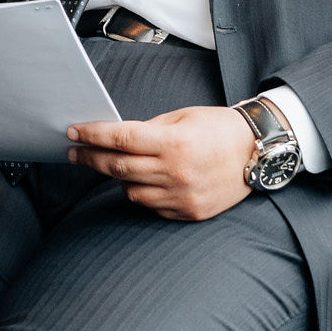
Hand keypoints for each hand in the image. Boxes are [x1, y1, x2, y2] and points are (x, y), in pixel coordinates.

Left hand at [67, 105, 258, 220]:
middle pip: (119, 168)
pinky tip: (142, 182)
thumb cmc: (219, 128)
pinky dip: (142, 194)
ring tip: (113, 165)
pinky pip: (152, 206)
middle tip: (74, 152)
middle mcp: (176, 172)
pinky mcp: (189, 212)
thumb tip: (116, 137)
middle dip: (91, 158)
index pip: (121, 139)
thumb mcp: (183, 117)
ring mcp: (182, 196)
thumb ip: (149, 129)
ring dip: (117, 179)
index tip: (73, 133)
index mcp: (174, 143)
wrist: (258, 152)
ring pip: (131, 192)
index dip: (93, 136)